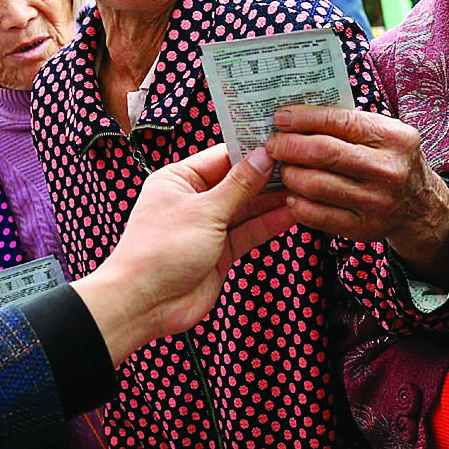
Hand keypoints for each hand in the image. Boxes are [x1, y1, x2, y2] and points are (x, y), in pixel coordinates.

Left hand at [74, 144, 293, 364]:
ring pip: (247, 208)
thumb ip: (238, 186)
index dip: (251, 150)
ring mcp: (208, 227)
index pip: (222, 156)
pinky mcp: (220, 252)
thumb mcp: (204, 211)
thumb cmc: (158, 252)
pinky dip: (268, 224)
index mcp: (179, 179)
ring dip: (272, 201)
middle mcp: (194, 200)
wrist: (145, 304)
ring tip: (303, 188)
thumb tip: (262, 158)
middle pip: (237, 182)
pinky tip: (291, 213)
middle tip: (300, 165)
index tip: (280, 143)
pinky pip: (248, 232)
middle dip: (267, 177)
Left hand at [266, 105, 448, 279]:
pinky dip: (297, 204)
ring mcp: (377, 202)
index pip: (338, 121)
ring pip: (315, 185)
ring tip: (284, 169)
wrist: (419, 204)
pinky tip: (293, 195)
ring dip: (290, 175)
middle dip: (289, 146)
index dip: (303, 119)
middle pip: (323, 153)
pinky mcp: (363, 229)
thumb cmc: (390, 159)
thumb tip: (294, 115)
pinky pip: (317, 215)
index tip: (280, 119)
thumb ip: (346, 123)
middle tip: (273, 145)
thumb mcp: (382, 133)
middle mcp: (388, 170)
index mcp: (393, 137)